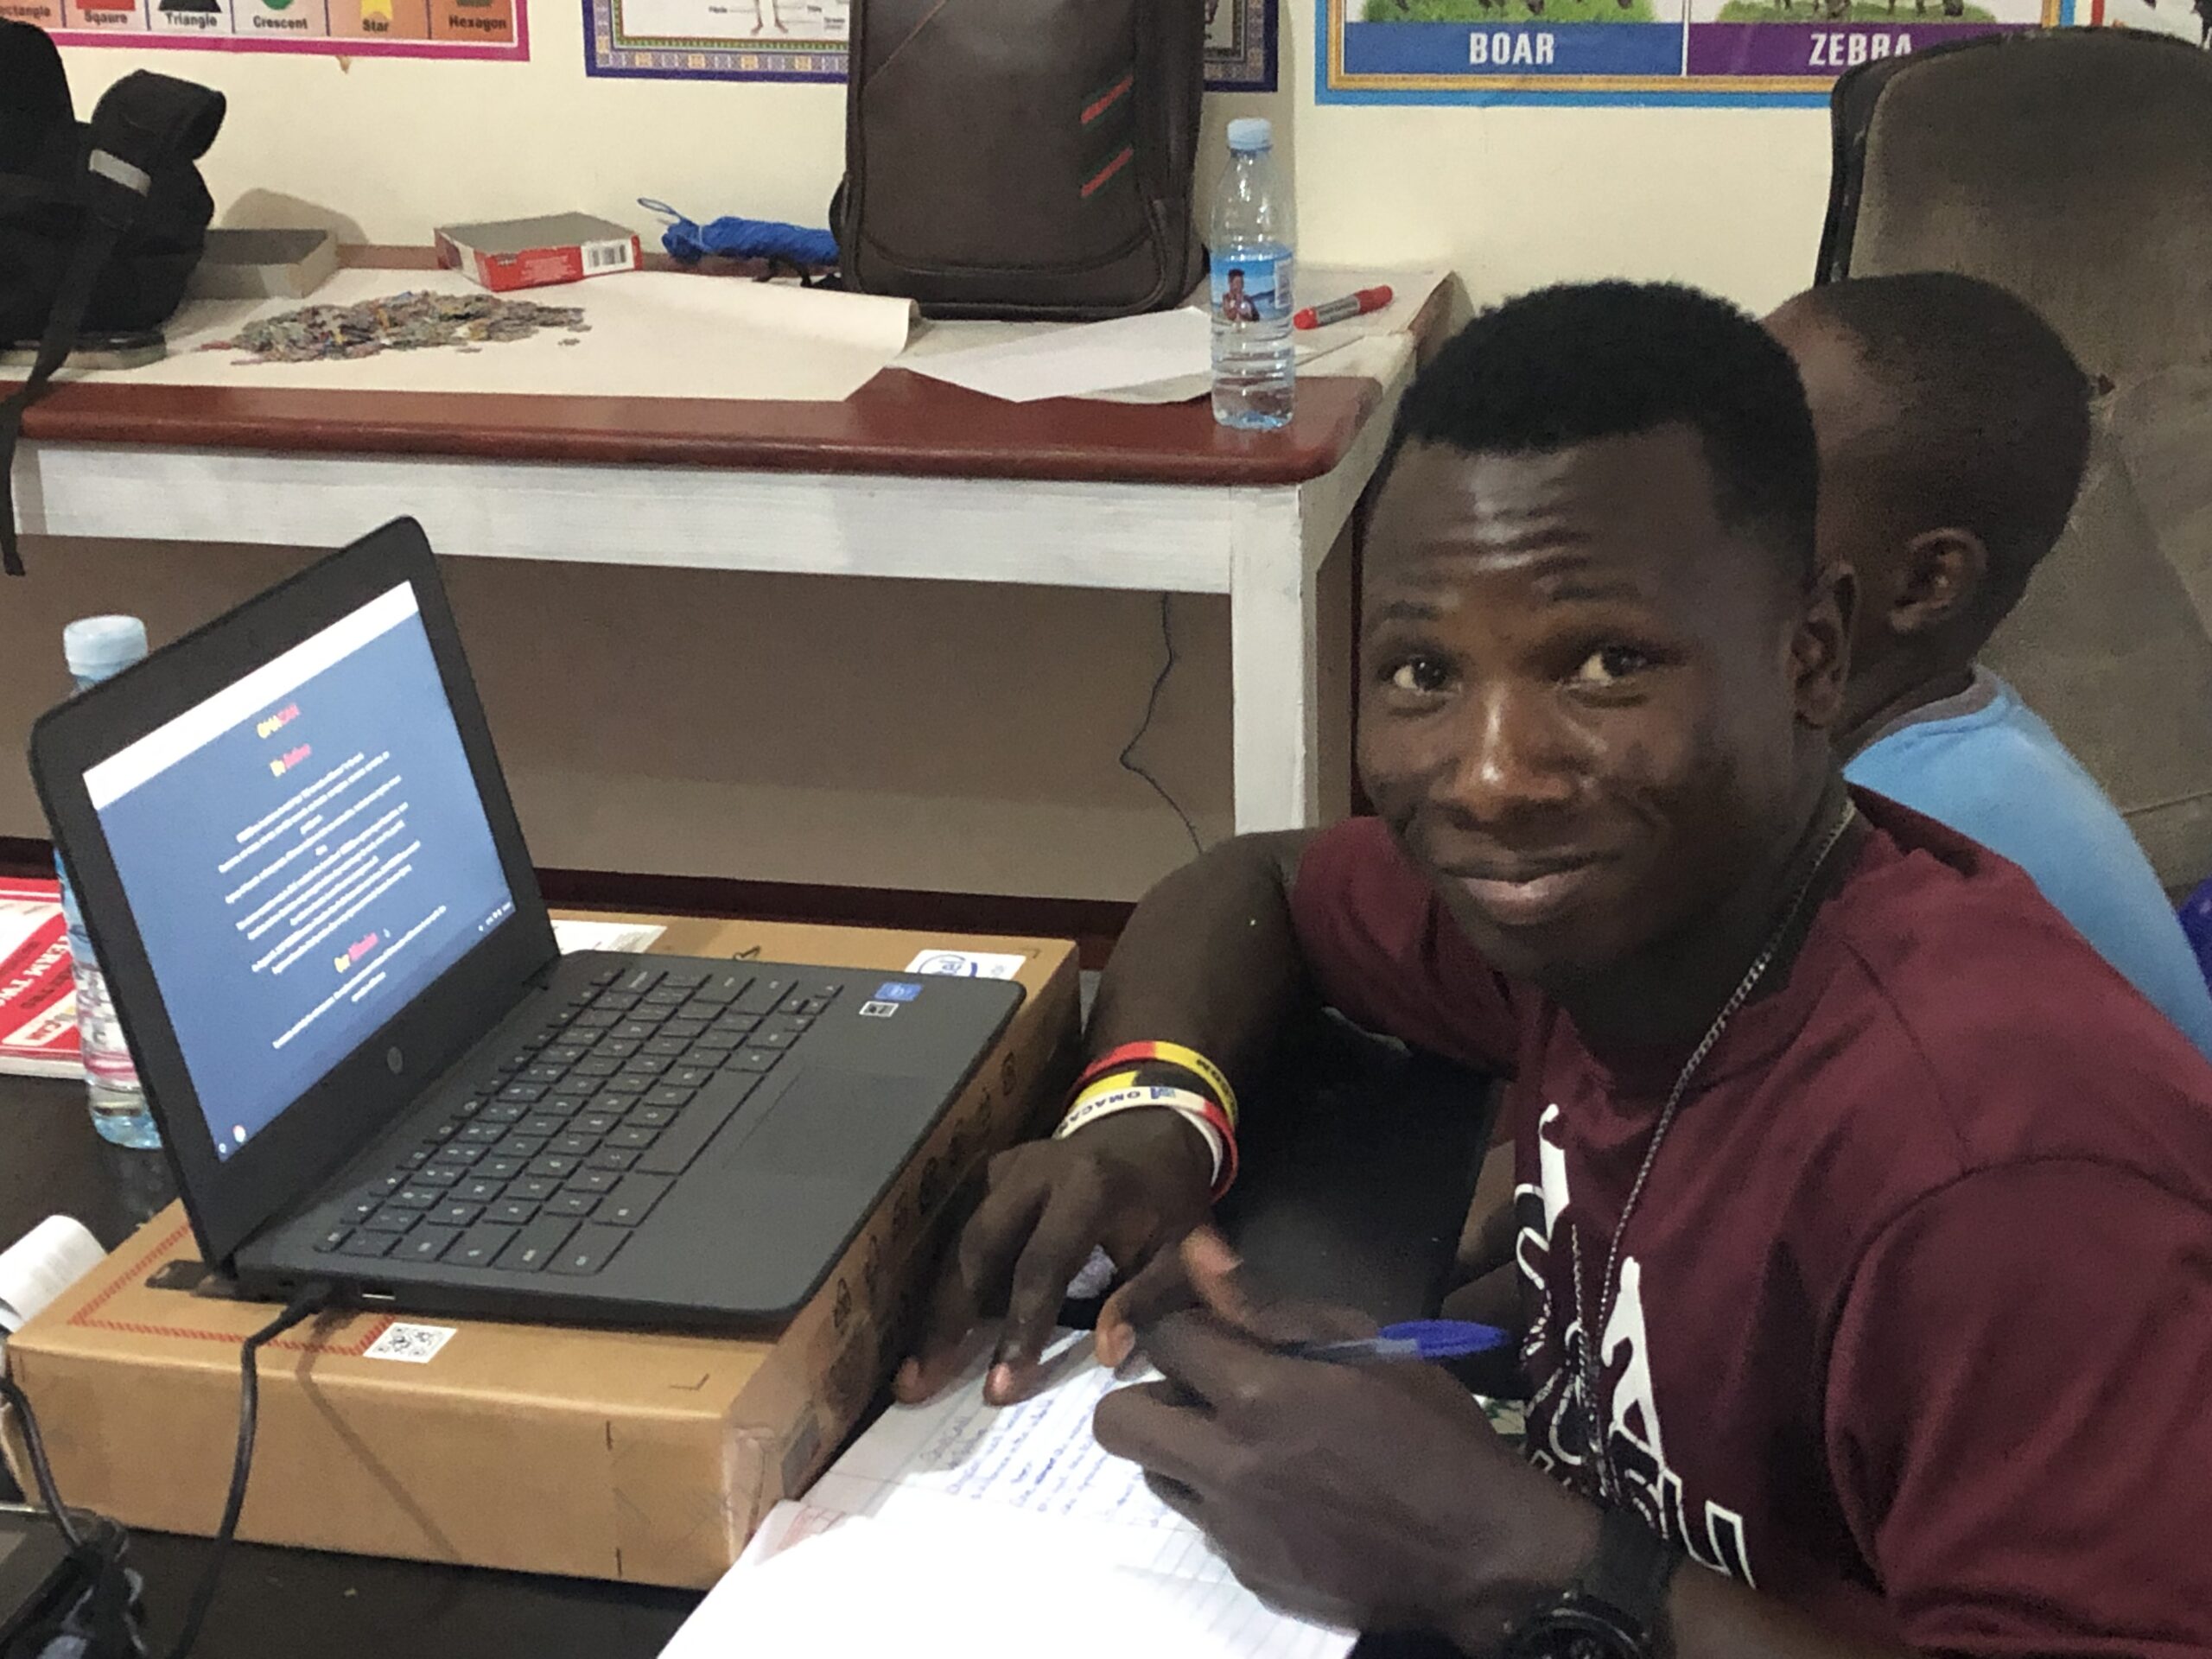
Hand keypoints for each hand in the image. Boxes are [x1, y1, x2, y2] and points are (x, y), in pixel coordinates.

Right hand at [895, 1107, 1214, 1405]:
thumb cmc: (1170, 1197)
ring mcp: (1006, 1168)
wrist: (1150, 1127)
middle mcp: (1036, 1172)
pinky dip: (950, 1283)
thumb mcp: (1183, 1245)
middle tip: (918, 1383)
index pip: (1042, 1265)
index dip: (1019, 1326)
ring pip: (960, 1242)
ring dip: (937, 1308)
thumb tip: (1107, 1354)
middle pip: (978, 1248)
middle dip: (947, 1320)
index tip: (998, 1388)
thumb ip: (1149, 1297)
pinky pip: (964, 1233)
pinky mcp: (991, 1174)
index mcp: (1090, 1187)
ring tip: (914, 1372)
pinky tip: (935, 1333)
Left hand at [1091, 1231, 1598, 1648]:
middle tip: (1204, 1392)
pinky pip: (1205, 1525)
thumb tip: (1197, 1251)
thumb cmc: (1436, 1435)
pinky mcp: (1247, 1575)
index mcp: (1259, 1398)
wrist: (1485, 1556)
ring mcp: (1232, 1530)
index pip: (1165, 1340)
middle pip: (1118, 1422)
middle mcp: (1228, 1467)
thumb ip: (1269, 1306)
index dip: (1186, 1327)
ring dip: (1185, 1451)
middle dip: (1150, 1394)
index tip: (1214, 1334)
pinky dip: (1227, 1503)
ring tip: (1249, 1444)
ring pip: (1155, 1476)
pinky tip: (1287, 1497)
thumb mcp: (1368, 1348)